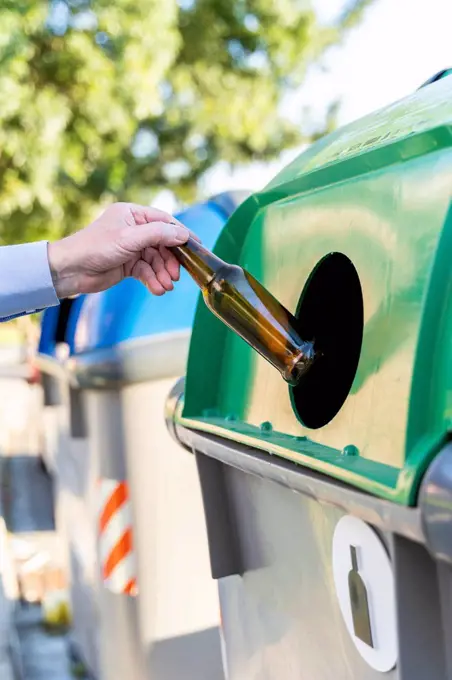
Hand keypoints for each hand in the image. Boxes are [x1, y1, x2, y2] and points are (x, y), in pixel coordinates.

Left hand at [48, 202, 191, 297]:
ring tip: (166, 287)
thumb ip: (158, 235)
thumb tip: (184, 234)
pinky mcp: (127, 264)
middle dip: (170, 261)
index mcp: (132, 214)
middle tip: (176, 276)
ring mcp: (131, 247)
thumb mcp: (129, 238)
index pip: (164, 221)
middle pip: (162, 243)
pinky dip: (152, 280)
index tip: (196, 246)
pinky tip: (157, 289)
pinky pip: (147, 271)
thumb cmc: (95, 247)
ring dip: (162, 274)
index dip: (181, 234)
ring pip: (156, 260)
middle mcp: (133, 229)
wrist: (71, 270)